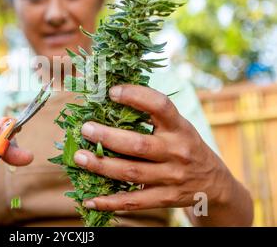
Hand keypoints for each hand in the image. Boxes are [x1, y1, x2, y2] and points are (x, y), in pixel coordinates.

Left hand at [73, 84, 238, 215]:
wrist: (214, 184)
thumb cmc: (185, 146)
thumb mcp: (179, 127)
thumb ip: (153, 116)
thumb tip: (111, 98)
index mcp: (180, 128)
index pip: (161, 106)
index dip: (136, 96)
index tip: (112, 92)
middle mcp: (177, 151)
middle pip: (138, 145)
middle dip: (108, 137)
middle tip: (85, 129)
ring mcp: (172, 177)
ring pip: (132, 172)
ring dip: (102, 166)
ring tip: (79, 158)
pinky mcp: (165, 199)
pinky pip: (134, 202)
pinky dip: (109, 202)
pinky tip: (89, 200)